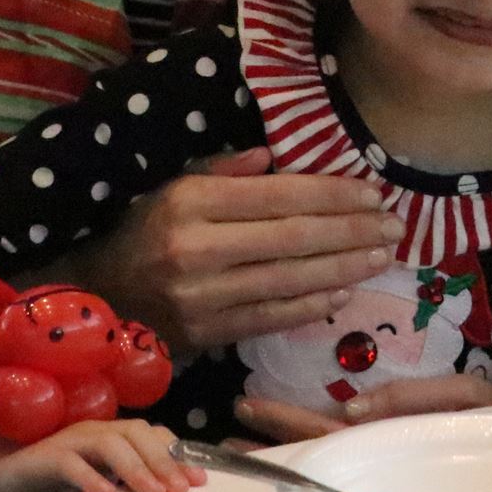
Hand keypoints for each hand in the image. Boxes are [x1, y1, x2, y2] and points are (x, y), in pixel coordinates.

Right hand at [0, 414, 198, 491]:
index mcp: (111, 433)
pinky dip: (90, 477)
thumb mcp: (98, 479)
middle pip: (137, 433)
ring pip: (109, 444)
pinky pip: (70, 462)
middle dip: (164, 461)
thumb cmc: (53, 479)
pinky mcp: (44, 456)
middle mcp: (94, 430)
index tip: (199, 482)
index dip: (178, 454)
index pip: (152, 434)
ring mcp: (69, 439)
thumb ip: (125, 480)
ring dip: (136, 468)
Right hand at [67, 147, 401, 352]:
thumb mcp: (174, 187)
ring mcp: (202, 297)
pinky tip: (343, 294)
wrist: (96, 298)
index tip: (372, 193)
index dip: (331, 195)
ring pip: (288, 281)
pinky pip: (270, 319)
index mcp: (190, 203)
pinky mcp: (206, 334)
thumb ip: (224, 171)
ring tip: (382, 258)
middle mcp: (196, 249)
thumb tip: (276, 157)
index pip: (278, 197)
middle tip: (394, 227)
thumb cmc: (144, 232)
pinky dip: (310, 308)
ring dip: (343, 269)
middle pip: (292, 239)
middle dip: (351, 232)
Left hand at [231, 373, 491, 443]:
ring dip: (289, 434)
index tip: (245, 416)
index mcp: (396, 438)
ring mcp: (393, 440)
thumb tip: (352, 408)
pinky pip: (355, 432)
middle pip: (320, 438)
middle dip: (276, 431)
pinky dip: (321, 428)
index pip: (328, 435)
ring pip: (330, 439)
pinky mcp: (405, 433)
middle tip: (229, 423)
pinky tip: (300, 423)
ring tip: (246, 428)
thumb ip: (412, 399)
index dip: (286, 425)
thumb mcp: (470, 399)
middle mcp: (388, 443)